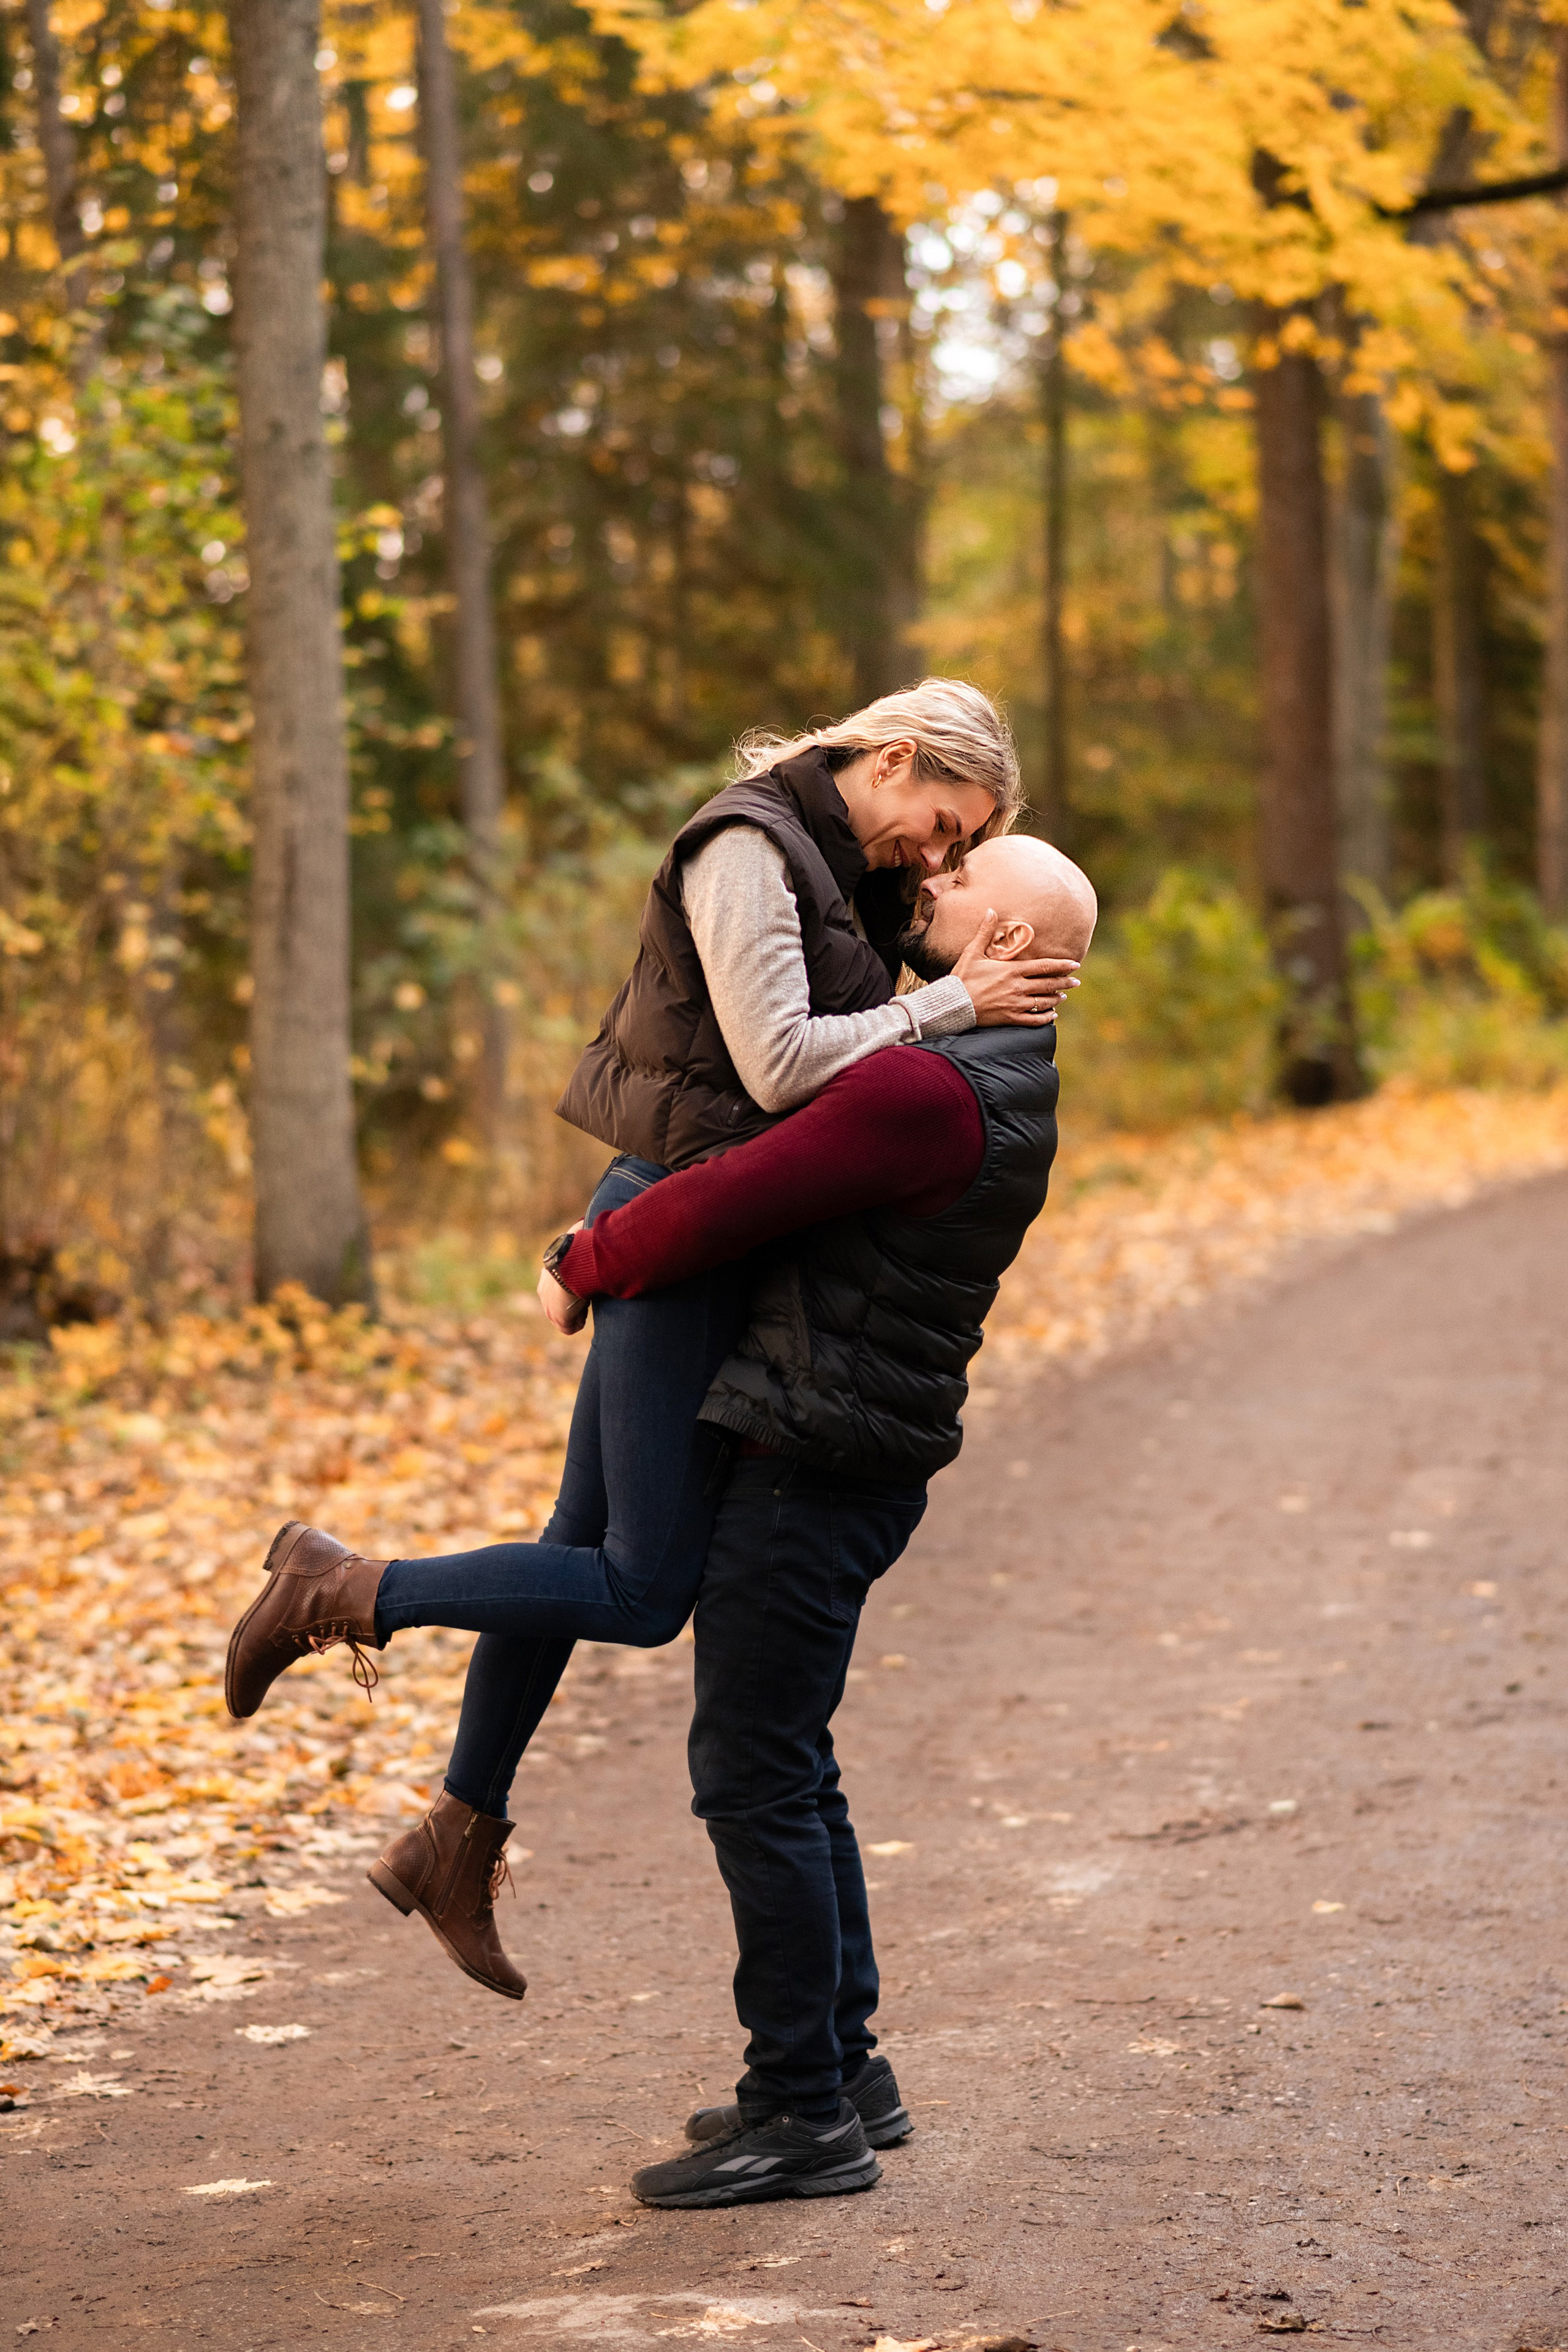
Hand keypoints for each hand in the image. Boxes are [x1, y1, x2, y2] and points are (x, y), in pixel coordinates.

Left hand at [537, 1220, 588, 1334]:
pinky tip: (585, 1312)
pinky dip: (579, 1322)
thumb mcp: (576, 1239)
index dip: (572, 1287)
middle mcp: (545, 1292)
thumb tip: (585, 1222)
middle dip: (572, 1303)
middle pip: (559, 1303)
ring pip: (565, 1316)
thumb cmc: (577, 1251)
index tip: (584, 1283)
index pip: (557, 1286)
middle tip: (587, 1295)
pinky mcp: (558, 1319)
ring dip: (577, 1312)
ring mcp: (549, 1307)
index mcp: (547, 1274)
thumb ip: (579, 1234)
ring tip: (587, 1303)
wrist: (571, 1267)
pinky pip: (570, 1327)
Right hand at [954, 908, 1080, 1027]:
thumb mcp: (972, 952)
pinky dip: (1045, 1018)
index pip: (1044, 967)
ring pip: (1043, 1002)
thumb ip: (985, 932)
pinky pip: (1034, 1020)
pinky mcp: (1010, 1019)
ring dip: (1056, 999)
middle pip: (1048, 984)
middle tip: (1076, 982)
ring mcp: (1015, 1005)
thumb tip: (990, 911)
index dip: (1061, 965)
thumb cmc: (962, 977)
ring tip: (1063, 996)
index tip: (1075, 964)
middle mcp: (1018, 988)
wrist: (953, 1004)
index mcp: (1012, 971)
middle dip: (1065, 982)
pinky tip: (1052, 1016)